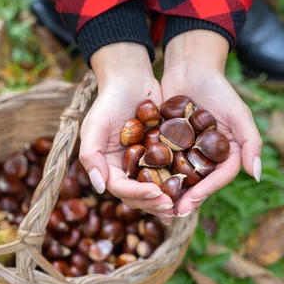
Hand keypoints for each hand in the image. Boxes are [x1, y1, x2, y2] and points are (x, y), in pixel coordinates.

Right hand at [79, 43, 173, 218]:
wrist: (131, 78)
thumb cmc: (109, 100)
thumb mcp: (94, 126)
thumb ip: (92, 156)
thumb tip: (99, 188)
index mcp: (108, 166)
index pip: (121, 188)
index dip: (138, 194)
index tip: (156, 193)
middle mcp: (126, 168)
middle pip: (139, 194)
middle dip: (154, 202)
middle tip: (171, 205)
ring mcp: (144, 162)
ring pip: (156, 187)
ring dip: (167, 198)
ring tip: (182, 205)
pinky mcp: (162, 153)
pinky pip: (170, 171)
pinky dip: (178, 181)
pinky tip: (191, 187)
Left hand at [162, 31, 262, 216]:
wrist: (189, 67)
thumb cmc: (218, 88)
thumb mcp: (238, 112)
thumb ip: (251, 142)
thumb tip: (255, 175)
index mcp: (226, 153)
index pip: (218, 178)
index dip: (206, 192)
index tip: (191, 202)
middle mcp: (206, 155)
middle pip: (197, 182)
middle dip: (185, 198)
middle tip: (171, 211)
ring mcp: (185, 150)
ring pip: (177, 176)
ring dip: (168, 191)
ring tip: (156, 203)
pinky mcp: (166, 142)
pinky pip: (160, 161)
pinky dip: (153, 172)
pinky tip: (141, 182)